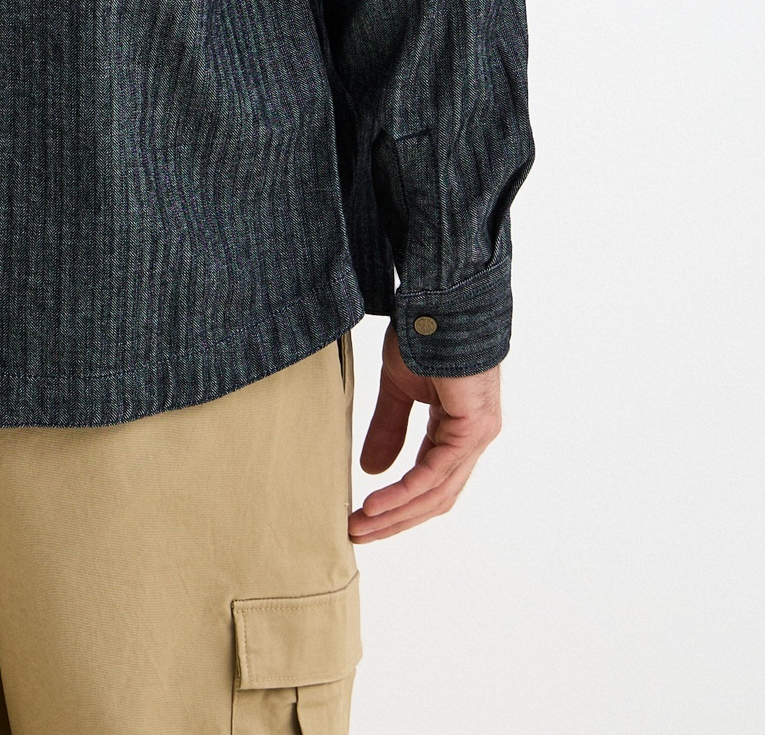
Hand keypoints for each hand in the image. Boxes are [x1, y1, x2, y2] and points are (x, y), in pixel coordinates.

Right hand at [349, 325, 500, 541]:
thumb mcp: (398, 387)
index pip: (430, 482)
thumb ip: (389, 427)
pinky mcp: (473, 427)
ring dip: (396, 514)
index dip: (397, 504)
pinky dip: (405, 492)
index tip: (362, 517)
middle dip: (394, 520)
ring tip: (360, 525)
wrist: (440, 298)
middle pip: (435, 498)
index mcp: (457, 429)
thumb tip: (372, 469)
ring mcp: (476, 435)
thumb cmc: (423, 332)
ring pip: (437, 493)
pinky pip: (436, 472)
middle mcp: (471, 438)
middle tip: (357, 533)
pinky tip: (378, 504)